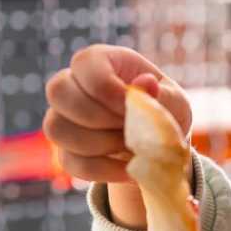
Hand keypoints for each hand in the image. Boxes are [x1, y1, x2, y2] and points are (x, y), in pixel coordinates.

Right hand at [43, 45, 191, 227]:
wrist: (159, 143)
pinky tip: (128, 169)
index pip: (85, 65)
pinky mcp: (65, 149)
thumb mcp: (173, 100)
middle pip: (58, 92)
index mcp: (101, 60)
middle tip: (131, 129)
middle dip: (99, 117)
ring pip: (56, 128)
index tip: (135, 109)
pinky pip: (69, 162)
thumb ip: (161, 94)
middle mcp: (73, 83)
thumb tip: (146, 82)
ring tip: (132, 147)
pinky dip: (102, 169)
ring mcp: (63, 117)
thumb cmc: (165, 110)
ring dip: (100, 144)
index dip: (109, 91)